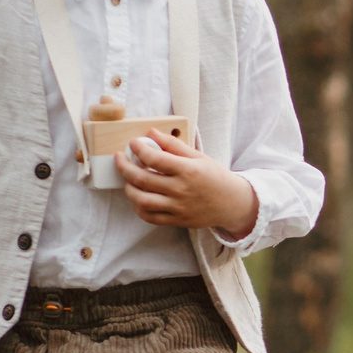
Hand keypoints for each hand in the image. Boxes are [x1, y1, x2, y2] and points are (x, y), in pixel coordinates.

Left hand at [116, 128, 259, 235]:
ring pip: (142, 200)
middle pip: (142, 178)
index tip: (133, 143)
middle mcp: (181, 189)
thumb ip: (173, 144)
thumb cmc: (215, 177)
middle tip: (120, 158)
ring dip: (129, 188)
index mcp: (188, 170)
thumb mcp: (198, 156)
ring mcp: (178, 207)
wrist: (232, 203)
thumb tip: (151, 133)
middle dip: (124, 166)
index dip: (138, 148)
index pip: (154, 158)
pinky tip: (138, 198)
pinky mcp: (177, 220)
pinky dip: (138, 207)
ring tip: (128, 180)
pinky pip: (150, 217)